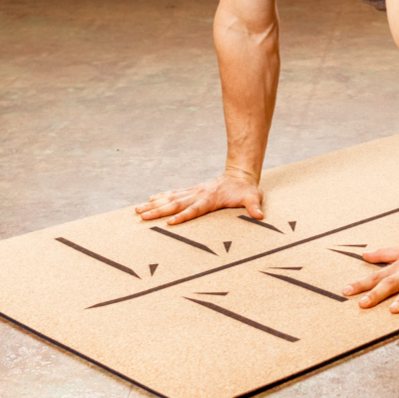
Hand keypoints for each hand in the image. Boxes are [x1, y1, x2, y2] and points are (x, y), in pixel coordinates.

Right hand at [133, 169, 262, 225]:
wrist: (240, 174)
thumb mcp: (253, 197)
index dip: (182, 216)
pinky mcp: (192, 192)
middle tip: (141, 216)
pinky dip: (160, 197)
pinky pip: (174, 195)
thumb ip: (255, 207)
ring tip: (138, 210)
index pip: (194, 209)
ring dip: (154, 204)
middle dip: (158, 210)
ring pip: (170, 199)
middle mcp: (198, 195)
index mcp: (210, 199)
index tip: (169, 222)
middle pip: (175, 204)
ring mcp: (193, 192)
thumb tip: (260, 216)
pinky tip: (149, 199)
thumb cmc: (246, 189)